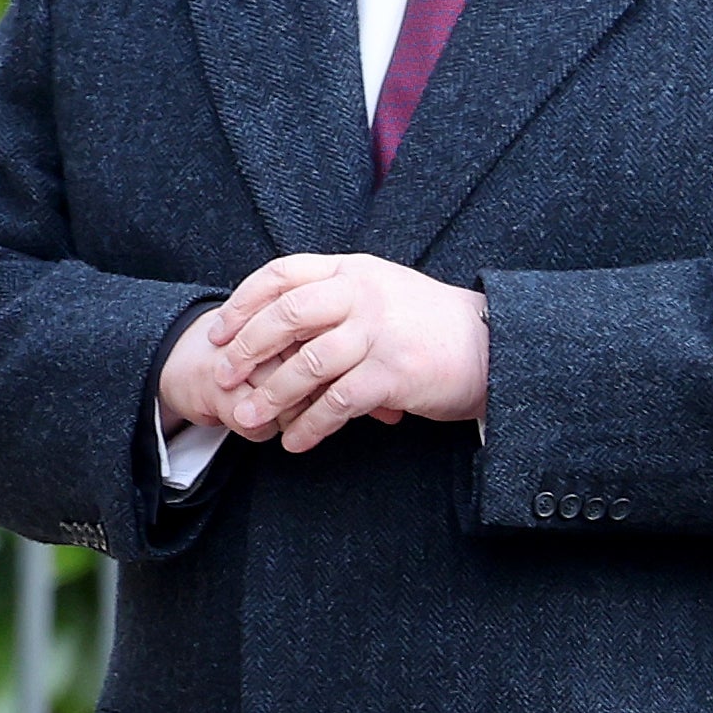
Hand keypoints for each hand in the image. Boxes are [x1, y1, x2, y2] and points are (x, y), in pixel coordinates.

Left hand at [179, 252, 489, 453]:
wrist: (494, 347)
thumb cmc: (433, 326)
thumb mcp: (384, 292)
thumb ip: (338, 296)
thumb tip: (281, 317)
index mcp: (354, 270)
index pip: (281, 275)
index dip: (243, 303)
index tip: (219, 333)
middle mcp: (363, 294)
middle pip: (286, 315)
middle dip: (246, 349)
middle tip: (223, 377)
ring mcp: (380, 332)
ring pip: (308, 363)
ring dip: (273, 394)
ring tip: (249, 419)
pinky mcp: (395, 372)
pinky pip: (339, 401)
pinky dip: (312, 425)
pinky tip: (296, 442)